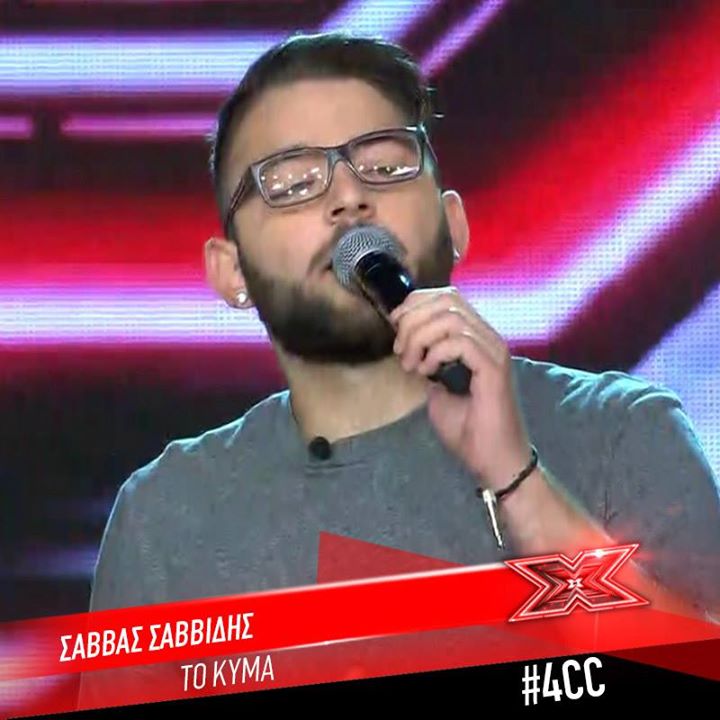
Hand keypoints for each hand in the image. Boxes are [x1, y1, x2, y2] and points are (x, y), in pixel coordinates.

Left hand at [390, 286, 533, 489]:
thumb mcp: (436, 388)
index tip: (395, 327)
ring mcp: (494, 350)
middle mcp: (489, 337)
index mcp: (477, 337)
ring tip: (411, 364)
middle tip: (400, 349)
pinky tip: (428, 373)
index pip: (447, 297)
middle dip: (413, 318)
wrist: (493, 460)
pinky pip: (460, 341)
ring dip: (420, 337)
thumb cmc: (468, 429)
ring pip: (451, 317)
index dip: (415, 304)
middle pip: (447, 299)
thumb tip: (408, 343)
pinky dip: (435, 352)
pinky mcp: (494, 368)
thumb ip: (426, 361)